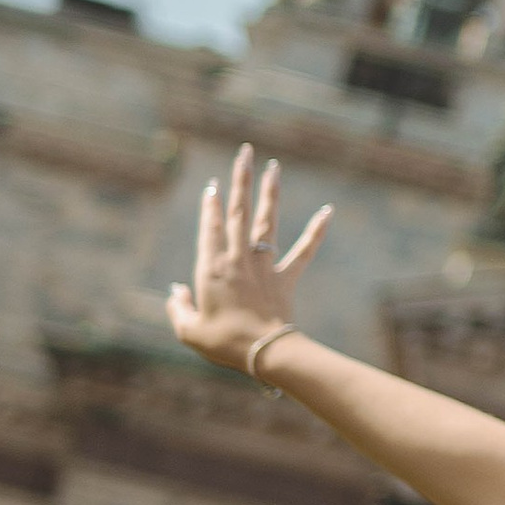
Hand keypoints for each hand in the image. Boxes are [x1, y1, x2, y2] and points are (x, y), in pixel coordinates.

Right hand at [167, 147, 332, 375]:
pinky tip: (328, 211)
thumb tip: (176, 291)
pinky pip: (304, 250)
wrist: (264, 351)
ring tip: (274, 167)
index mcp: (213, 267)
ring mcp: (264, 265)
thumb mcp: (189, 330)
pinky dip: (317, 231)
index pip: (211, 227)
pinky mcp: (286, 277)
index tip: (213, 185)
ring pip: (267, 221)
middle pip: (239, 212)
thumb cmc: (223, 342)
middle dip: (241, 180)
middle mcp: (238, 259)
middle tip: (245, 153)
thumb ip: (178, 308)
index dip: (211, 205)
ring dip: (270, 193)